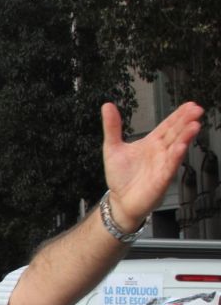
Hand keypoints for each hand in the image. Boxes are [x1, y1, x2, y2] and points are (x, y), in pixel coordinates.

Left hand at [102, 101, 203, 227]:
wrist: (120, 200)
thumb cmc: (120, 176)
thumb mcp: (112, 147)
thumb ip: (112, 127)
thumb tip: (107, 106)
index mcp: (151, 143)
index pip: (168, 126)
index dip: (178, 115)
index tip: (190, 104)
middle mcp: (161, 152)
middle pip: (176, 134)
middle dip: (186, 122)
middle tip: (196, 110)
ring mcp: (163, 165)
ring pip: (177, 148)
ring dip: (186, 137)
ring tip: (194, 125)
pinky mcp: (162, 179)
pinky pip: (170, 166)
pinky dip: (175, 157)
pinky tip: (181, 147)